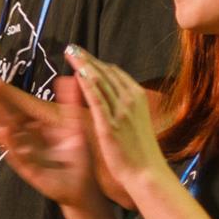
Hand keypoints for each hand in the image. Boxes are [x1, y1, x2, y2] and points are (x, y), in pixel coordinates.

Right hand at [0, 76, 98, 206]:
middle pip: (7, 120)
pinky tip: (6, 133)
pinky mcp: (30, 170)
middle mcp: (25, 140)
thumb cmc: (77, 157)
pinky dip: (13, 145)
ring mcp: (25, 155)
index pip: (15, 108)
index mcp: (33, 128)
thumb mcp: (74, 124)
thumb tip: (67, 77)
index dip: (2, 96)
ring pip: (8, 138)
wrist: (83, 186)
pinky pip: (19, 156)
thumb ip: (69, 101)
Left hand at [65, 46, 169, 189]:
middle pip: (106, 72)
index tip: (83, 55)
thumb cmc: (140, 150)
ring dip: (84, 65)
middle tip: (72, 48)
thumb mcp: (136, 120)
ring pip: (100, 81)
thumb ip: (125, 105)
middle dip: (87, 59)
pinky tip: (77, 74)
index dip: (97, 62)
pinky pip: (96, 99)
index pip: (114, 72)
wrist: (147, 171)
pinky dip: (87, 84)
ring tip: (71, 53)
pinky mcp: (109, 124)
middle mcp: (131, 99)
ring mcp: (121, 111)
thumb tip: (114, 93)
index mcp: (138, 97)